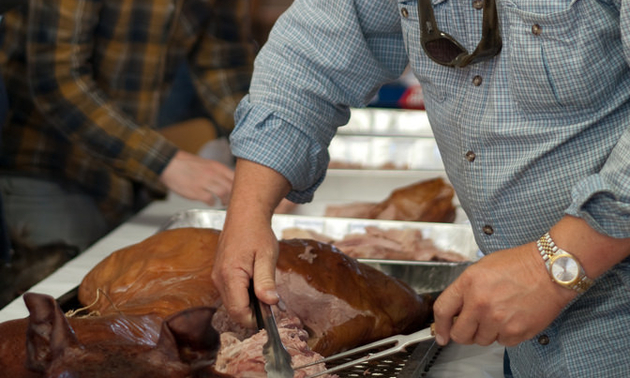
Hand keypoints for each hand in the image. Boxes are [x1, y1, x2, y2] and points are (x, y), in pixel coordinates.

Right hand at [160, 150, 233, 206]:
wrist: (169, 164)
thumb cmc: (187, 164)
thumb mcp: (207, 164)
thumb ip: (218, 172)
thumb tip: (229, 182)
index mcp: (216, 166)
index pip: (235, 176)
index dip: (240, 185)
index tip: (240, 191)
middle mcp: (212, 173)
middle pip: (231, 187)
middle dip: (234, 195)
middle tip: (233, 200)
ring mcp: (205, 183)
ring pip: (223, 194)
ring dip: (225, 200)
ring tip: (223, 202)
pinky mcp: (196, 192)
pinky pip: (210, 200)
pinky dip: (211, 202)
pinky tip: (210, 202)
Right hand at [211, 159, 291, 326]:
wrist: (245, 215)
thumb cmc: (256, 233)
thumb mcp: (266, 256)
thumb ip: (266, 281)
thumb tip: (271, 303)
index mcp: (229, 276)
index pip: (239, 312)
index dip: (256, 319)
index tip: (271, 314)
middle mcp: (219, 279)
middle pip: (234, 311)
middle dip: (253, 312)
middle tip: (271, 301)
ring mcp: (217, 277)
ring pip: (232, 304)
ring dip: (249, 304)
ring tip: (264, 289)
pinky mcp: (220, 275)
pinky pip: (231, 294)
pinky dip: (244, 295)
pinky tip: (256, 283)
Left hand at [432, 242, 575, 346]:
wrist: (551, 270)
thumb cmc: (520, 265)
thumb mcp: (482, 268)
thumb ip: (466, 289)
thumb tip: (456, 310)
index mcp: (469, 283)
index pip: (443, 310)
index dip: (440, 326)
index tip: (440, 334)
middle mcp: (480, 303)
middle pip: (460, 334)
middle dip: (464, 333)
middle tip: (473, 326)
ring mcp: (498, 319)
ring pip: (482, 340)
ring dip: (487, 332)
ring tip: (499, 315)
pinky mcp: (516, 331)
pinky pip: (503, 342)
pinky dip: (506, 334)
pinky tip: (513, 318)